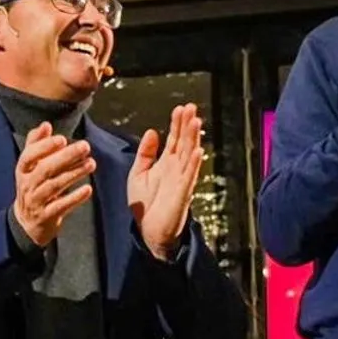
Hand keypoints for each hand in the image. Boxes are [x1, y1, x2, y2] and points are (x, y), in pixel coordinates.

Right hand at [12, 122, 95, 247]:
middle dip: (65, 157)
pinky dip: (75, 198)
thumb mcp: (30, 167)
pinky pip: (61, 206)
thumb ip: (36, 144)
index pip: (29, 156)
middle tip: (85, 146)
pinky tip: (88, 189)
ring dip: (74, 173)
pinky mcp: (47, 217)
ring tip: (92, 163)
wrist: (27, 223)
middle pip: (45, 169)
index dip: (44, 147)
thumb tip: (46, 124)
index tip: (62, 139)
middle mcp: (27, 185)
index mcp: (23, 170)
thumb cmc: (33, 187)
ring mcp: (36, 202)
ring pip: (54, 186)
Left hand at [129, 103, 204, 260]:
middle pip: (185, 142)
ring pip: (190, 155)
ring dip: (194, 139)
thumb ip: (145, 153)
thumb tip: (153, 131)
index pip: (175, 139)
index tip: (180, 107)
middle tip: (191, 107)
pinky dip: (195, 164)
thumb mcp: (138, 173)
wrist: (148, 231)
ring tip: (196, 121)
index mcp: (166, 163)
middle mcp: (176, 169)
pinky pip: (190, 176)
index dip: (177, 123)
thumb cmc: (145, 205)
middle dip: (188, 125)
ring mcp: (181, 180)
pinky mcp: (182, 193)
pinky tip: (199, 151)